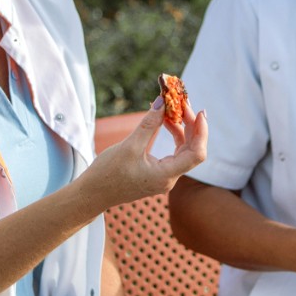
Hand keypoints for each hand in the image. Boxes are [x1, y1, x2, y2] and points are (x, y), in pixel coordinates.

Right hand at [81, 97, 207, 209]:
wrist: (93, 194)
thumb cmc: (108, 174)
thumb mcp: (129, 146)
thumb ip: (148, 124)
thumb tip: (162, 102)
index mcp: (166, 176)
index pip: (196, 154)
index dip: (202, 132)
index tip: (200, 112)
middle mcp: (169, 178)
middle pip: (192, 150)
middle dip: (191, 125)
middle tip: (182, 103)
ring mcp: (165, 176)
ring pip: (183, 150)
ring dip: (181, 128)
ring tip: (172, 109)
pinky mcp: (158, 173)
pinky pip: (173, 152)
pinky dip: (172, 135)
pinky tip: (165, 121)